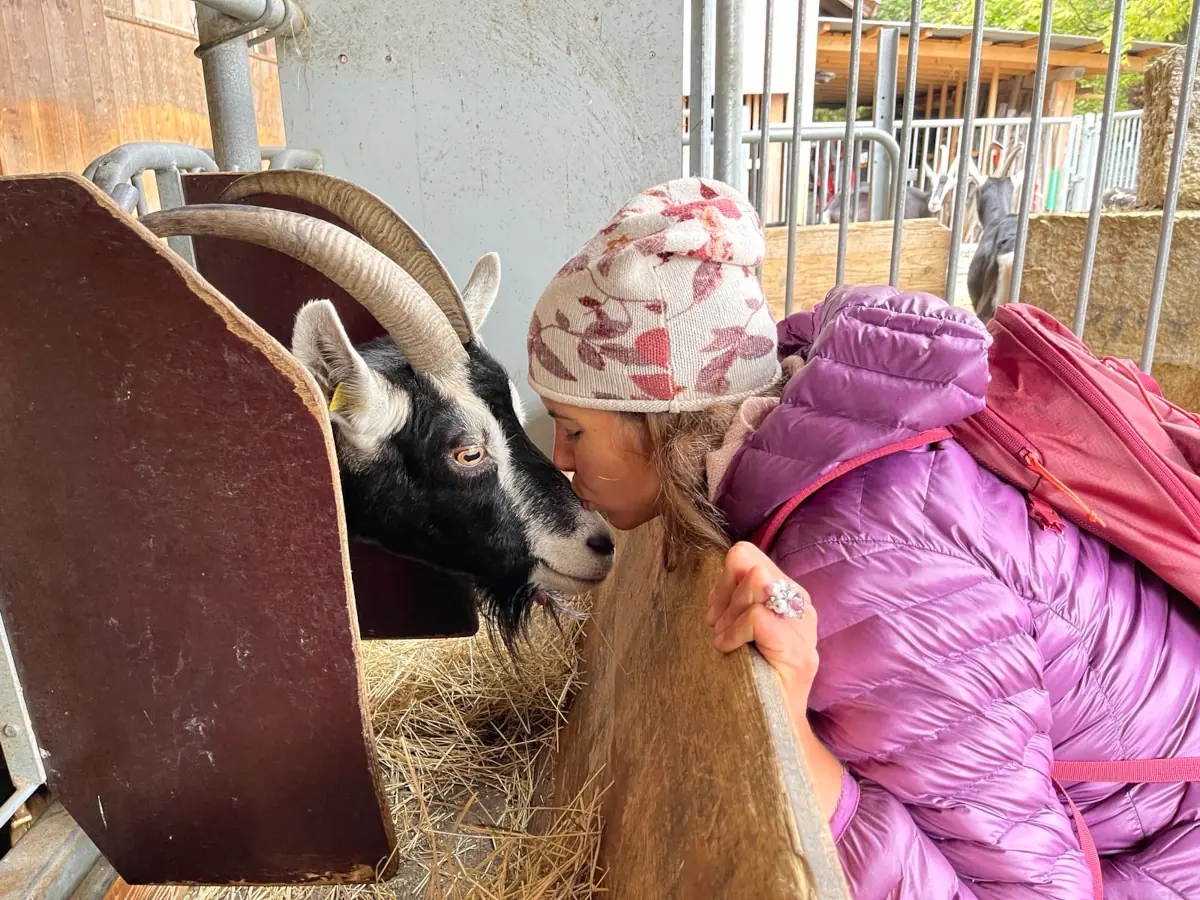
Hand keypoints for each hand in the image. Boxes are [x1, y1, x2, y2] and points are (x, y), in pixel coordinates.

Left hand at [707, 542, 819, 713]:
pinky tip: (727, 650)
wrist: (770, 728)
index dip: (723, 578)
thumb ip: (734, 592)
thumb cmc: (747, 675)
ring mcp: (804, 628)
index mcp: (787, 593)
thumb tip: (729, 560)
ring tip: (723, 641)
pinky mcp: (798, 651)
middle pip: (750, 566)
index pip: (748, 555)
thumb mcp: (735, 624)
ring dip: (728, 614)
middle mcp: (801, 604)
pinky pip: (756, 617)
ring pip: (756, 584)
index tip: (713, 611)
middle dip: (724, 595)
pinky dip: (733, 632)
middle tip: (717, 628)